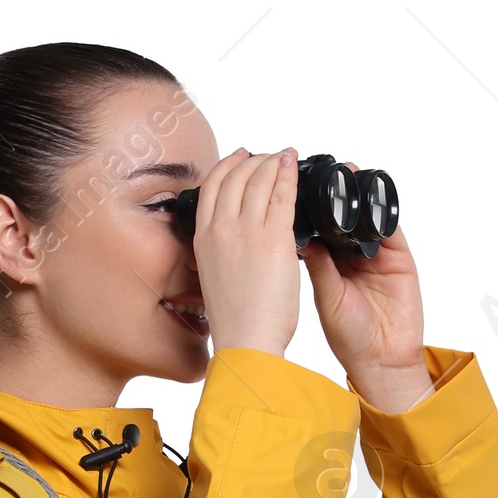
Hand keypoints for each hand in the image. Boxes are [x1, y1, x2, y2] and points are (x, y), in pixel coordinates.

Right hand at [190, 147, 301, 358]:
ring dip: (274, 161)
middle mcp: (220, 229)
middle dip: (255, 159)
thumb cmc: (236, 320)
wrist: (246, 341)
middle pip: (235, 176)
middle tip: (271, 156)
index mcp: (203, 240)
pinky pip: (282, 194)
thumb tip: (235, 242)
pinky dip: (288, 175)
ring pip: (259, 179)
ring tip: (286, 157)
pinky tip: (295, 167)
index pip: (211, 186)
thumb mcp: (215, 278)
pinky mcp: (273, 238)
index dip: (228, 164)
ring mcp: (246, 231)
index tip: (241, 157)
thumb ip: (221, 253)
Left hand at [302, 192, 429, 408]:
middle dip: (336, 196)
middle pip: (343, 217)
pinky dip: (383, 210)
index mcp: (328, 265)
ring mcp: (377, 256)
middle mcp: (351, 257)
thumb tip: (299, 233)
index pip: (319, 229)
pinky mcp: (399, 258)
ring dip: (360, 196)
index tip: (298, 189)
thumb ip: (318, 264)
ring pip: (367, 217)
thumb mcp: (327, 296)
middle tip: (325, 171)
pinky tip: (373, 195)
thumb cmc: (350, 338)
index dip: (311, 210)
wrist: (382, 360)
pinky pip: (392, 227)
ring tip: (350, 173)